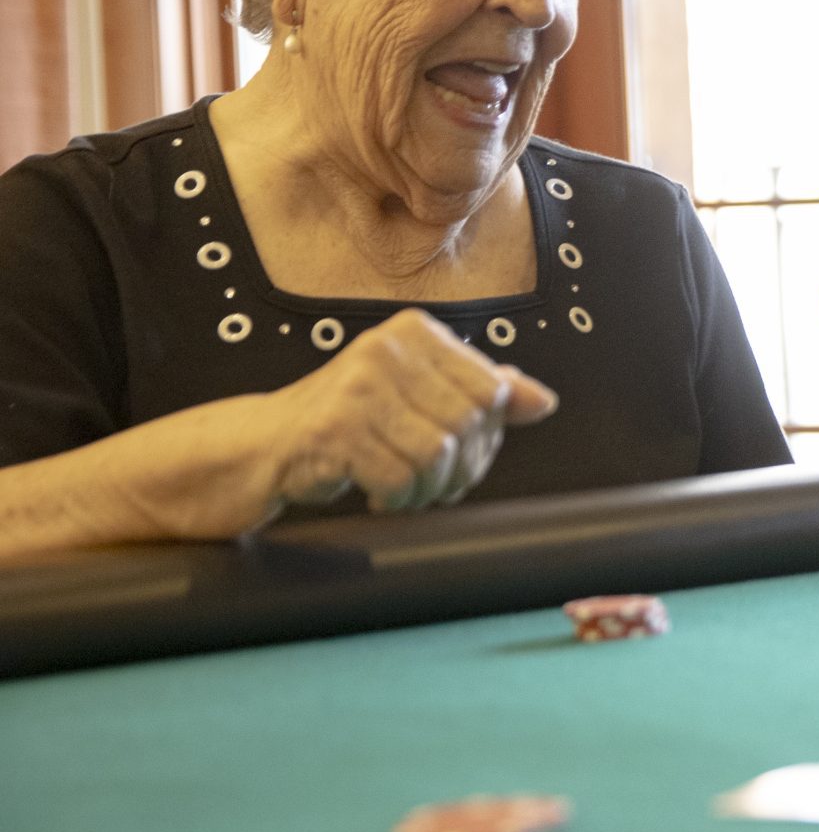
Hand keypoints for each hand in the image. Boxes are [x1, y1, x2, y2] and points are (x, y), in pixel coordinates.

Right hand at [250, 310, 557, 517]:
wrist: (263, 443)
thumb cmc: (347, 420)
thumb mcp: (417, 394)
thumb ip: (478, 392)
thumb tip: (542, 401)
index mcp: (415, 333)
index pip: (491, 390)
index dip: (486, 436)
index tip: (463, 453)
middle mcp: (386, 348)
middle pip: (468, 424)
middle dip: (460, 469)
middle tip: (436, 484)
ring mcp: (356, 386)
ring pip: (437, 453)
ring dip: (428, 488)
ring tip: (407, 490)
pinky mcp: (332, 429)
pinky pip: (398, 477)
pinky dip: (397, 498)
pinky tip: (379, 494)